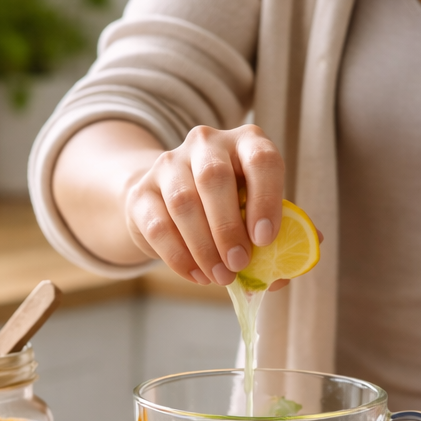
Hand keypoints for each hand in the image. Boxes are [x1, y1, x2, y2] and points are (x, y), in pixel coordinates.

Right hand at [123, 124, 284, 286]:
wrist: (170, 202)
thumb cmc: (228, 209)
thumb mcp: (256, 215)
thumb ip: (274, 243)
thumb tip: (278, 279)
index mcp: (246, 142)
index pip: (261, 159)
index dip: (266, 199)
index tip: (265, 239)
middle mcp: (206, 142)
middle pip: (214, 178)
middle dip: (228, 228)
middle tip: (238, 264)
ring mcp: (170, 163)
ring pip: (183, 202)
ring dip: (204, 247)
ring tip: (220, 276)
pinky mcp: (142, 190)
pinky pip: (158, 226)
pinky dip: (179, 256)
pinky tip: (197, 275)